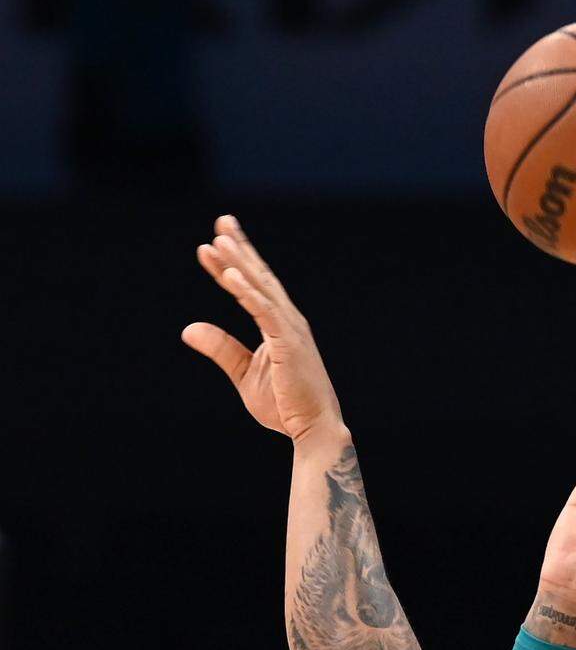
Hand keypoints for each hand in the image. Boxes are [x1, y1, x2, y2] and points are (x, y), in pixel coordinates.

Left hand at [182, 215, 344, 443]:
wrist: (314, 429)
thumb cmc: (285, 406)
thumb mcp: (244, 374)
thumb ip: (220, 348)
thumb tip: (187, 328)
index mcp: (280, 326)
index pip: (253, 287)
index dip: (232, 264)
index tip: (213, 242)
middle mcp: (288, 321)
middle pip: (259, 277)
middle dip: (240, 248)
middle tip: (222, 220)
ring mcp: (291, 330)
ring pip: (260, 289)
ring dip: (239, 263)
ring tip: (218, 239)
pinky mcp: (289, 343)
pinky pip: (264, 312)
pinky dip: (246, 292)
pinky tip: (228, 274)